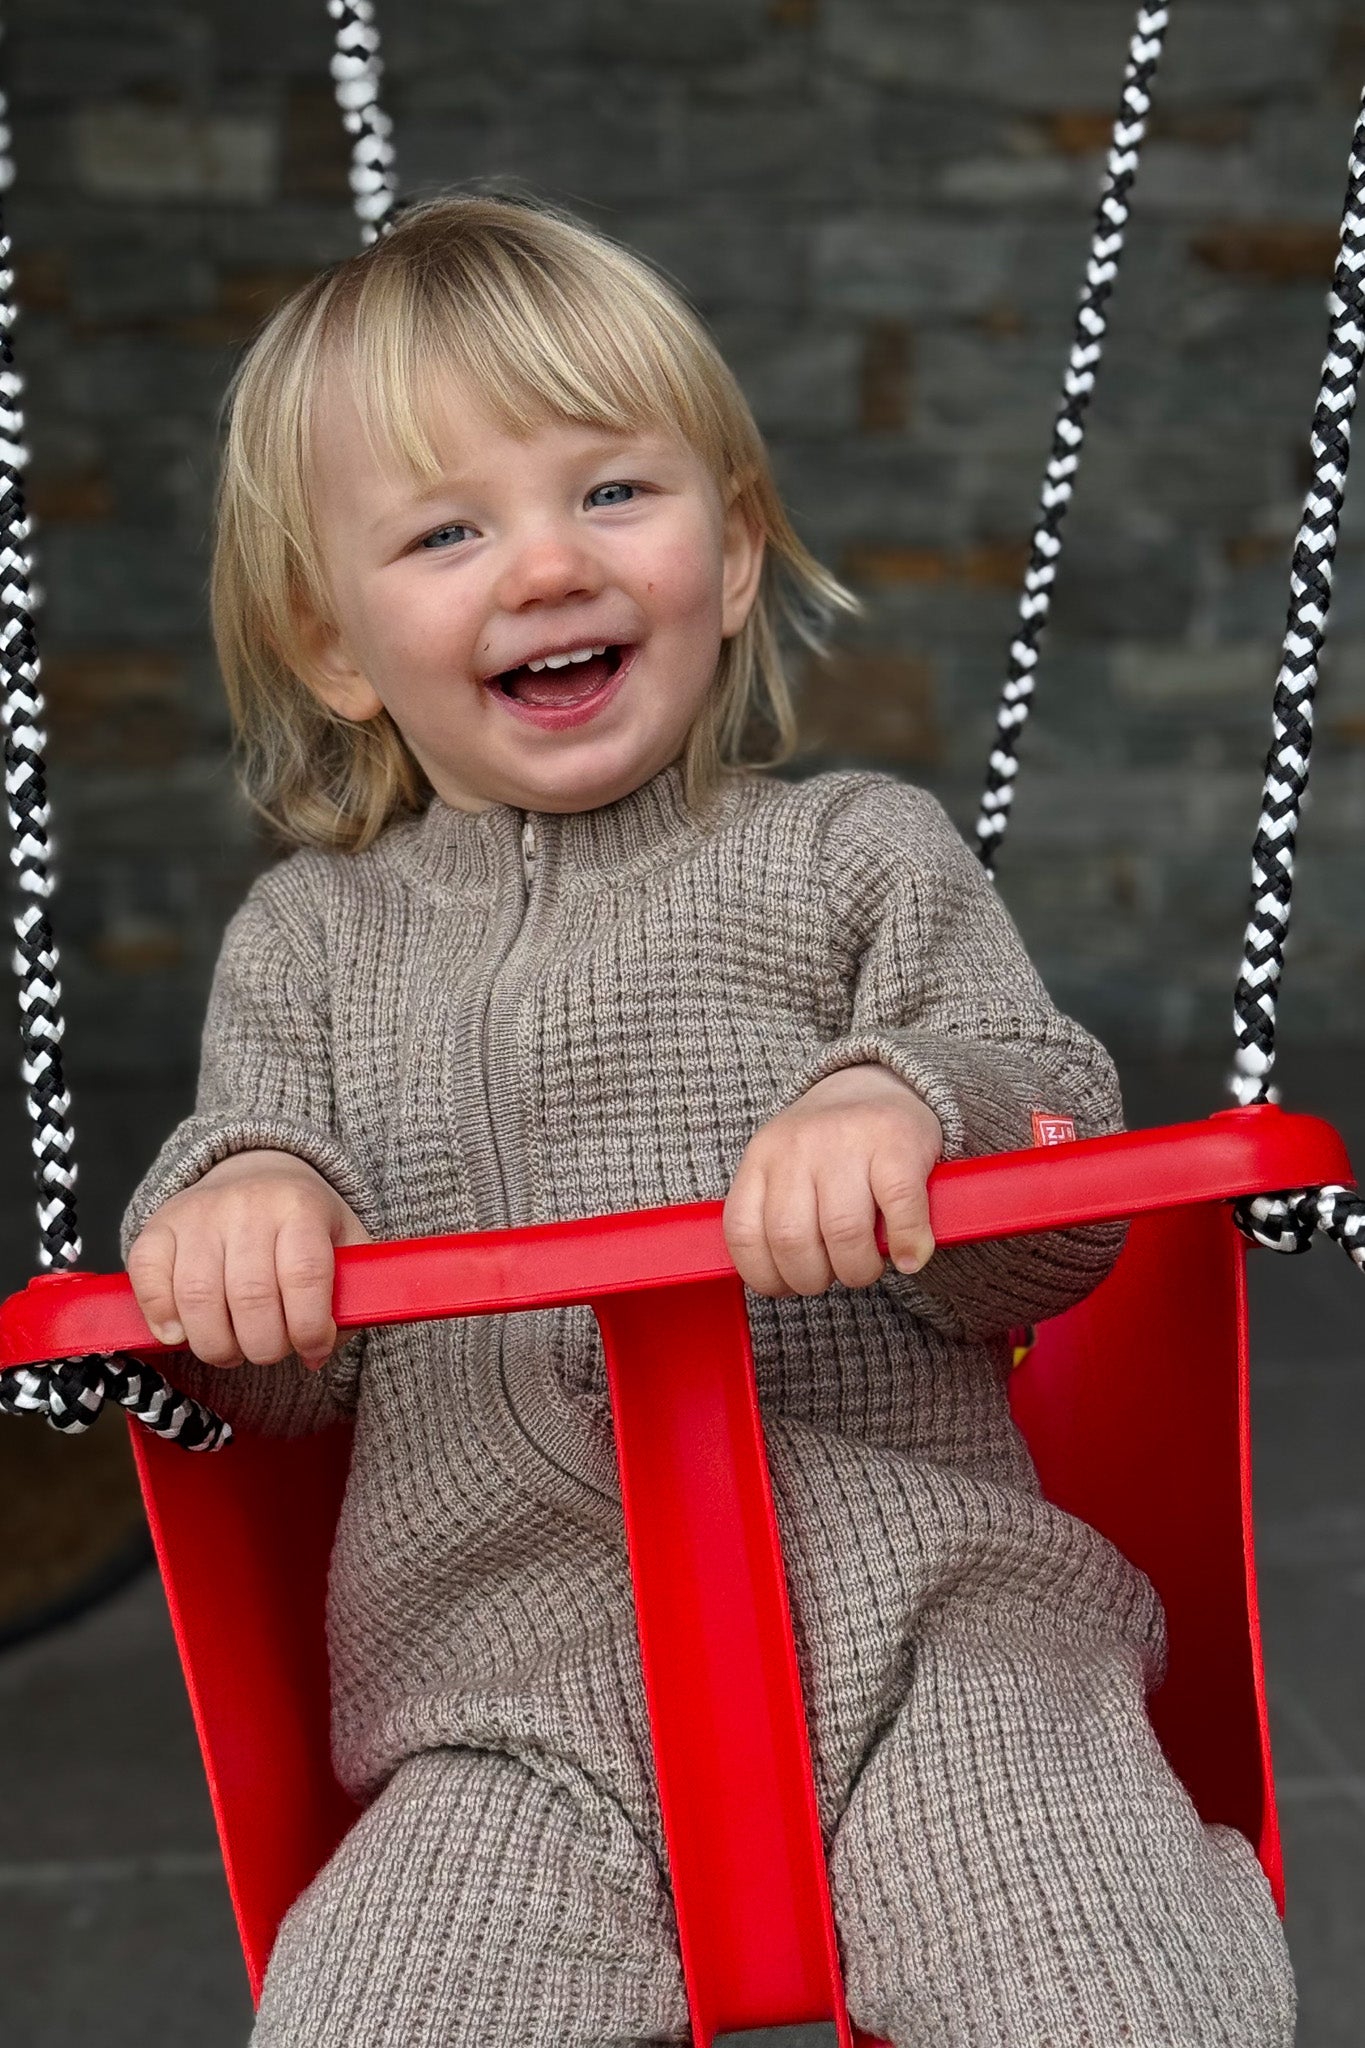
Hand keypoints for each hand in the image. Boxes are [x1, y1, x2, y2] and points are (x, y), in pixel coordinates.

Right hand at [126, 1150, 370, 1369]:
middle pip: (250, 1296)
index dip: (309, 1328)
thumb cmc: (305, 1224)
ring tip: (232, 1349)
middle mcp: (248, 1204)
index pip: (304, 1276)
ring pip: (197, 1296)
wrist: (260, 1171)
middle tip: (268, 1351)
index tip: (313, 1351)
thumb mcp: (346, 1244)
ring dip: (216, 1344)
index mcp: (300, 1206)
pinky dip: (161, 1315)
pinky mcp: (160, 1224)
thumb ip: (349, 1296)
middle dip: (263, 1346)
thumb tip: (319, 1352)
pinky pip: (148, 1276)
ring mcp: (199, 1213)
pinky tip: (180, 1333)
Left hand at [723, 1063, 942, 1297]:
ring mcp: (848, 1141)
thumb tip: (776, 1280)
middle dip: (813, 1278)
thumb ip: (773, 1213)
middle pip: (792, 1239)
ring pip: (842, 1232)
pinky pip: (899, 1210)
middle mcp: (798, 1145)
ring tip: (867, 1265)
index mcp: (762, 1156)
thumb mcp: (785, 1167)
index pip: (743, 1231)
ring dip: (858, 1269)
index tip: (786, 1287)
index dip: (763, 1275)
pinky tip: (909, 1257)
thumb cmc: (831, 1146)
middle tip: (833, 1274)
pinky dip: (907, 1244)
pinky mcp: (897, 1144)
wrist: (880, 1083)